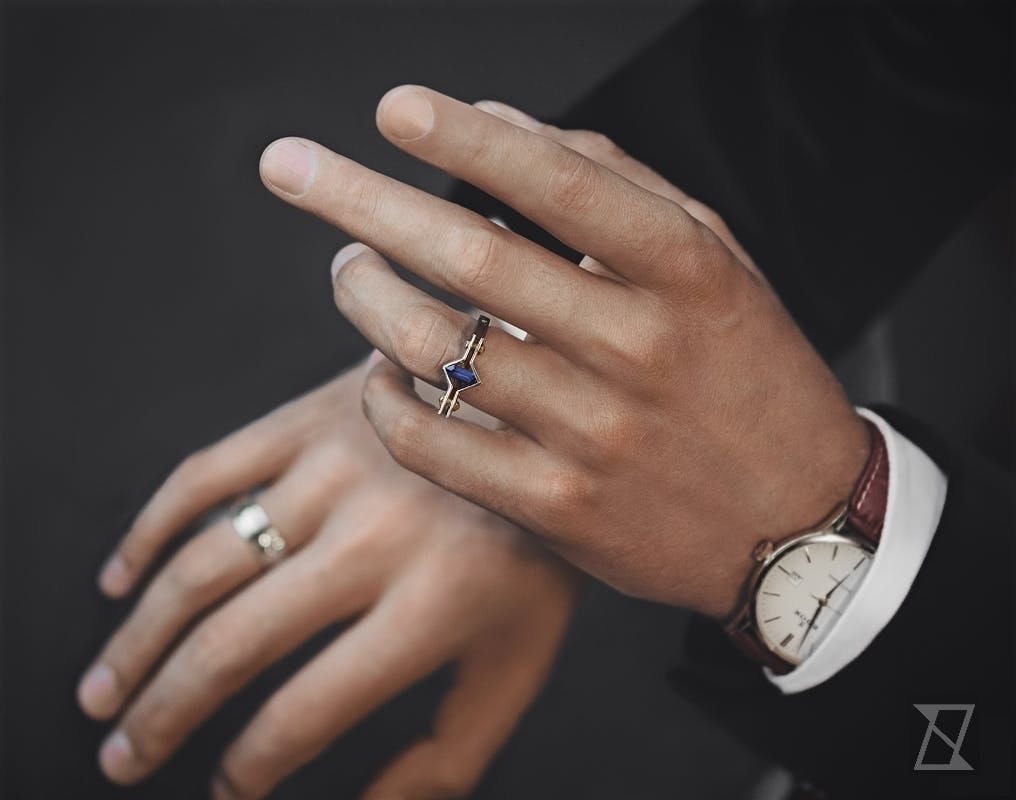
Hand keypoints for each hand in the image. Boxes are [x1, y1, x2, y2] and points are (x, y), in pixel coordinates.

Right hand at [78, 360, 575, 797]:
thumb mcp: (520, 660)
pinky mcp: (308, 420)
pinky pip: (202, 475)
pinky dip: (147, 531)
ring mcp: (335, 470)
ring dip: (138, 639)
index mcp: (436, 607)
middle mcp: (375, 538)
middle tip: (122, 758)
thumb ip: (449, 754)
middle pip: (233, 644)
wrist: (539, 414)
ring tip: (103, 692)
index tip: (225, 790)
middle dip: (164, 715)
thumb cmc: (529, 548)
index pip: (307, 711)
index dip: (249, 769)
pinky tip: (119, 582)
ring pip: (202, 566)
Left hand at [258, 86, 868, 618]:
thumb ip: (618, 187)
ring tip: (348, 269)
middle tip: (293, 168)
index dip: (464, 139)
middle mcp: (636, 348)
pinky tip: (379, 372)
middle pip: (470, 256)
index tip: (392, 110)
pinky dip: (384, 399)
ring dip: (364, 296)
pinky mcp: (554, 506)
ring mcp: (591, 434)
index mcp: (684, 274)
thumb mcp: (719, 265)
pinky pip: (432, 443)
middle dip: (360, 200)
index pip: (559, 184)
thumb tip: (503, 121)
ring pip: (434, 347)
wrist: (797, 521)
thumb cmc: (746, 376)